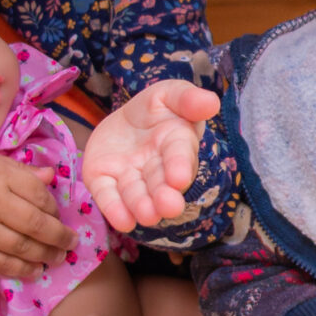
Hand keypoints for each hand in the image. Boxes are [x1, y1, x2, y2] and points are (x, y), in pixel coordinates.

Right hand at [0, 142, 72, 277]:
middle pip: (37, 224)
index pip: (39, 194)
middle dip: (60, 236)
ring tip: (58, 258)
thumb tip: (50, 177)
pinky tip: (34, 270)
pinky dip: (23, 269)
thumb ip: (18, 170)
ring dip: (46, 255)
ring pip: (23, 248)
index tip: (59, 215)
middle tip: (71, 243)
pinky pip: (2, 264)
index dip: (54, 207)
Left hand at [85, 80, 217, 232]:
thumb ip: (188, 98)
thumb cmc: (155, 109)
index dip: (179, 166)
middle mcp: (155, 167)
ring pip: (136, 194)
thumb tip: (212, 102)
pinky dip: (114, 209)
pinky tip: (122, 221)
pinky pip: (107, 196)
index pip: (178, 155)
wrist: (124, 122)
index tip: (179, 178)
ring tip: (148, 216)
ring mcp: (129, 177)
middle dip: (164, 195)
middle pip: (159, 182)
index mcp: (176, 144)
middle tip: (168, 207)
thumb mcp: (170, 94)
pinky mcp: (103, 181)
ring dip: (141, 206)